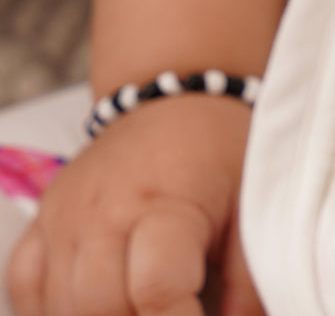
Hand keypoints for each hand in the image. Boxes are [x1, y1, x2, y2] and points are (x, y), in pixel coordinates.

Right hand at [6, 94, 262, 315]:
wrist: (178, 95)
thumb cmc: (220, 147)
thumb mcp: (253, 202)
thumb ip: (249, 276)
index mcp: (166, 202)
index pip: (155, 288)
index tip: (199, 315)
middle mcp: (105, 210)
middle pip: (100, 307)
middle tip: (171, 309)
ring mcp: (66, 216)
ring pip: (60, 306)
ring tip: (141, 305)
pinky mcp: (44, 220)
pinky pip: (25, 286)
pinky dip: (52, 310)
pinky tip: (93, 306)